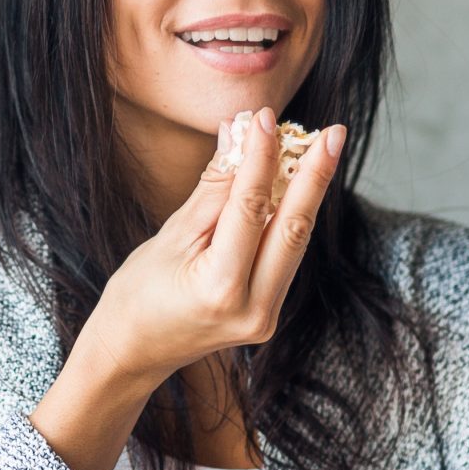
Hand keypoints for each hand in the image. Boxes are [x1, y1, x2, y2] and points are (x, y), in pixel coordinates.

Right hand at [81, 106, 346, 389]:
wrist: (133, 351)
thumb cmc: (139, 294)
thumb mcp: (170, 237)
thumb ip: (213, 190)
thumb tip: (239, 136)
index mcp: (220, 289)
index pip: (251, 209)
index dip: (261, 158)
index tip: (266, 118)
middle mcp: (253, 309)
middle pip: (294, 230)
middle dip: (316, 176)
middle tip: (334, 132)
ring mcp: (265, 317)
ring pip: (295, 243)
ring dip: (308, 194)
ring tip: (321, 149)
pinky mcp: (267, 314)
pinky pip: (284, 257)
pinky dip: (288, 218)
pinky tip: (295, 185)